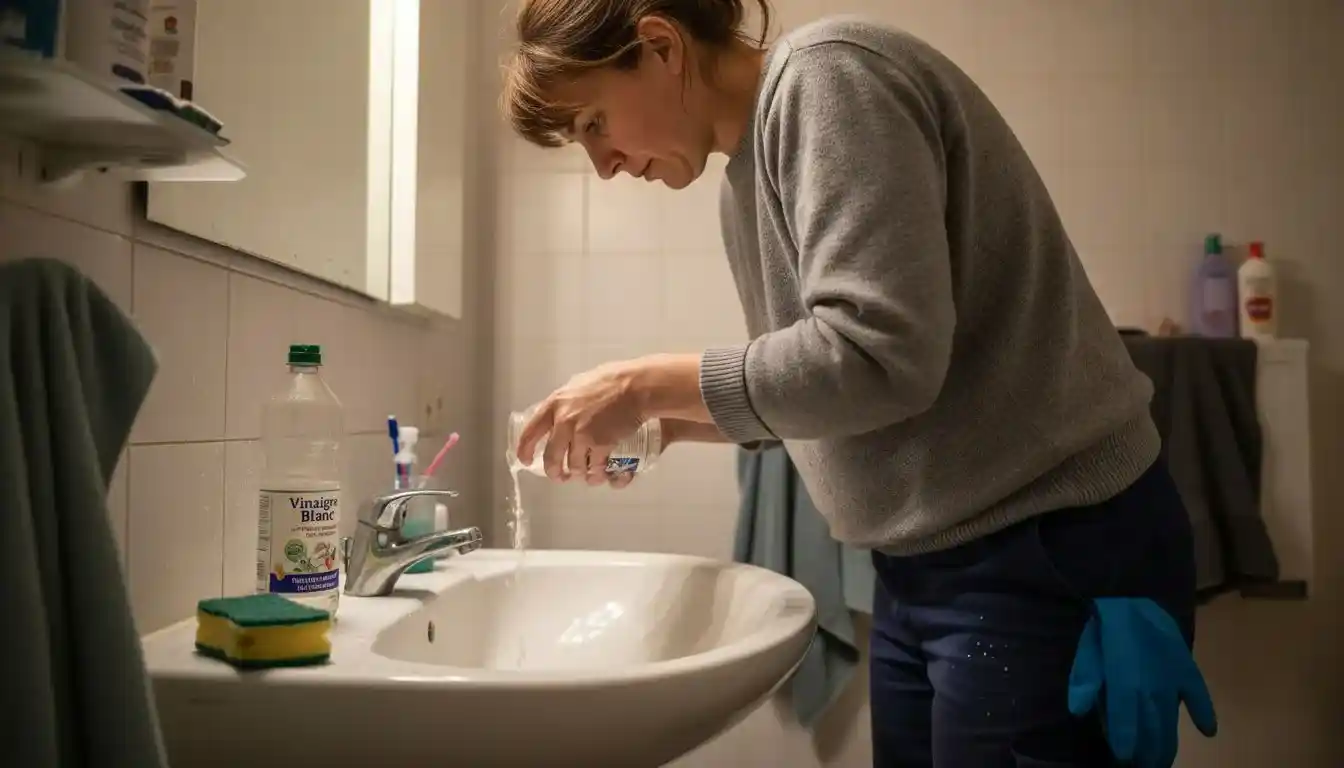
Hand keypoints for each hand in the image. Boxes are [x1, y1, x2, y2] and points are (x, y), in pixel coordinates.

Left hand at [516, 360, 647, 483]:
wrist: (635, 387)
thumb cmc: (611, 380)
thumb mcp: (578, 385)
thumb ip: (567, 402)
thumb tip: (563, 412)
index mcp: (555, 404)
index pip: (530, 431)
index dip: (525, 450)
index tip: (525, 460)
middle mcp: (563, 421)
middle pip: (551, 457)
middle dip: (553, 471)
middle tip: (559, 476)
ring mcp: (581, 435)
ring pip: (573, 466)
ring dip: (578, 475)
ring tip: (584, 476)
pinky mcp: (600, 445)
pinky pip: (594, 467)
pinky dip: (597, 475)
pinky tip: (600, 476)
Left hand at [1068, 598, 1217, 766]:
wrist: (1128, 595)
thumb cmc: (1102, 629)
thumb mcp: (1085, 654)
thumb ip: (1083, 681)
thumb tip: (1079, 711)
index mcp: (1124, 684)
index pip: (1126, 725)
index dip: (1126, 745)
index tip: (1124, 759)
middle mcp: (1151, 687)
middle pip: (1152, 730)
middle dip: (1147, 753)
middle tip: (1143, 766)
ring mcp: (1173, 679)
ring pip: (1172, 721)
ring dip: (1169, 744)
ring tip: (1163, 761)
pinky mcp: (1187, 668)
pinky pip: (1199, 694)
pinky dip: (1204, 714)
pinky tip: (1208, 732)